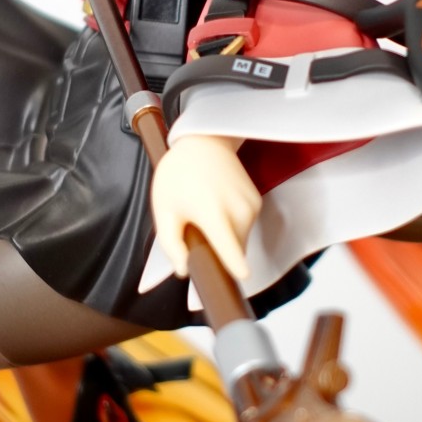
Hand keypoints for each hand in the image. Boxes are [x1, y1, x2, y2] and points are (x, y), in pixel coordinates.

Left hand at [151, 135, 261, 281]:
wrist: (204, 141)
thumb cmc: (179, 173)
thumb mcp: (164, 208)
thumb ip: (171, 244)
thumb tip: (183, 270)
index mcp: (213, 213)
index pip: (230, 249)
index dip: (234, 268)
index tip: (240, 279)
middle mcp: (238, 211)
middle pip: (233, 251)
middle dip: (217, 253)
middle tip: (195, 233)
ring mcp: (251, 206)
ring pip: (240, 240)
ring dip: (224, 239)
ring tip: (205, 214)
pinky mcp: (257, 202)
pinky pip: (245, 228)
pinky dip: (232, 227)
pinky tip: (217, 208)